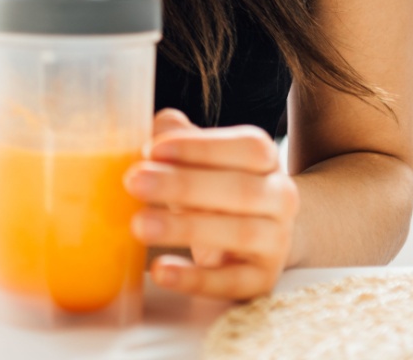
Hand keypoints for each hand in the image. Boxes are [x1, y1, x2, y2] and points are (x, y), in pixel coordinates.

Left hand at [123, 108, 299, 299]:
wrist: (256, 231)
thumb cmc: (211, 180)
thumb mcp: (195, 152)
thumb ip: (173, 134)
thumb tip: (152, 133)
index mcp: (264, 156)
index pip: (246, 147)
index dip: (200, 147)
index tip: (152, 149)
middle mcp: (280, 196)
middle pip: (240, 190)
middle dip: (183, 185)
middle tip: (134, 183)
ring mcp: (277, 240)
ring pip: (240, 234)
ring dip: (185, 229)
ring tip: (139, 225)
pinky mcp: (264, 279)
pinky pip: (234, 282)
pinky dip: (196, 279)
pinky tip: (160, 271)